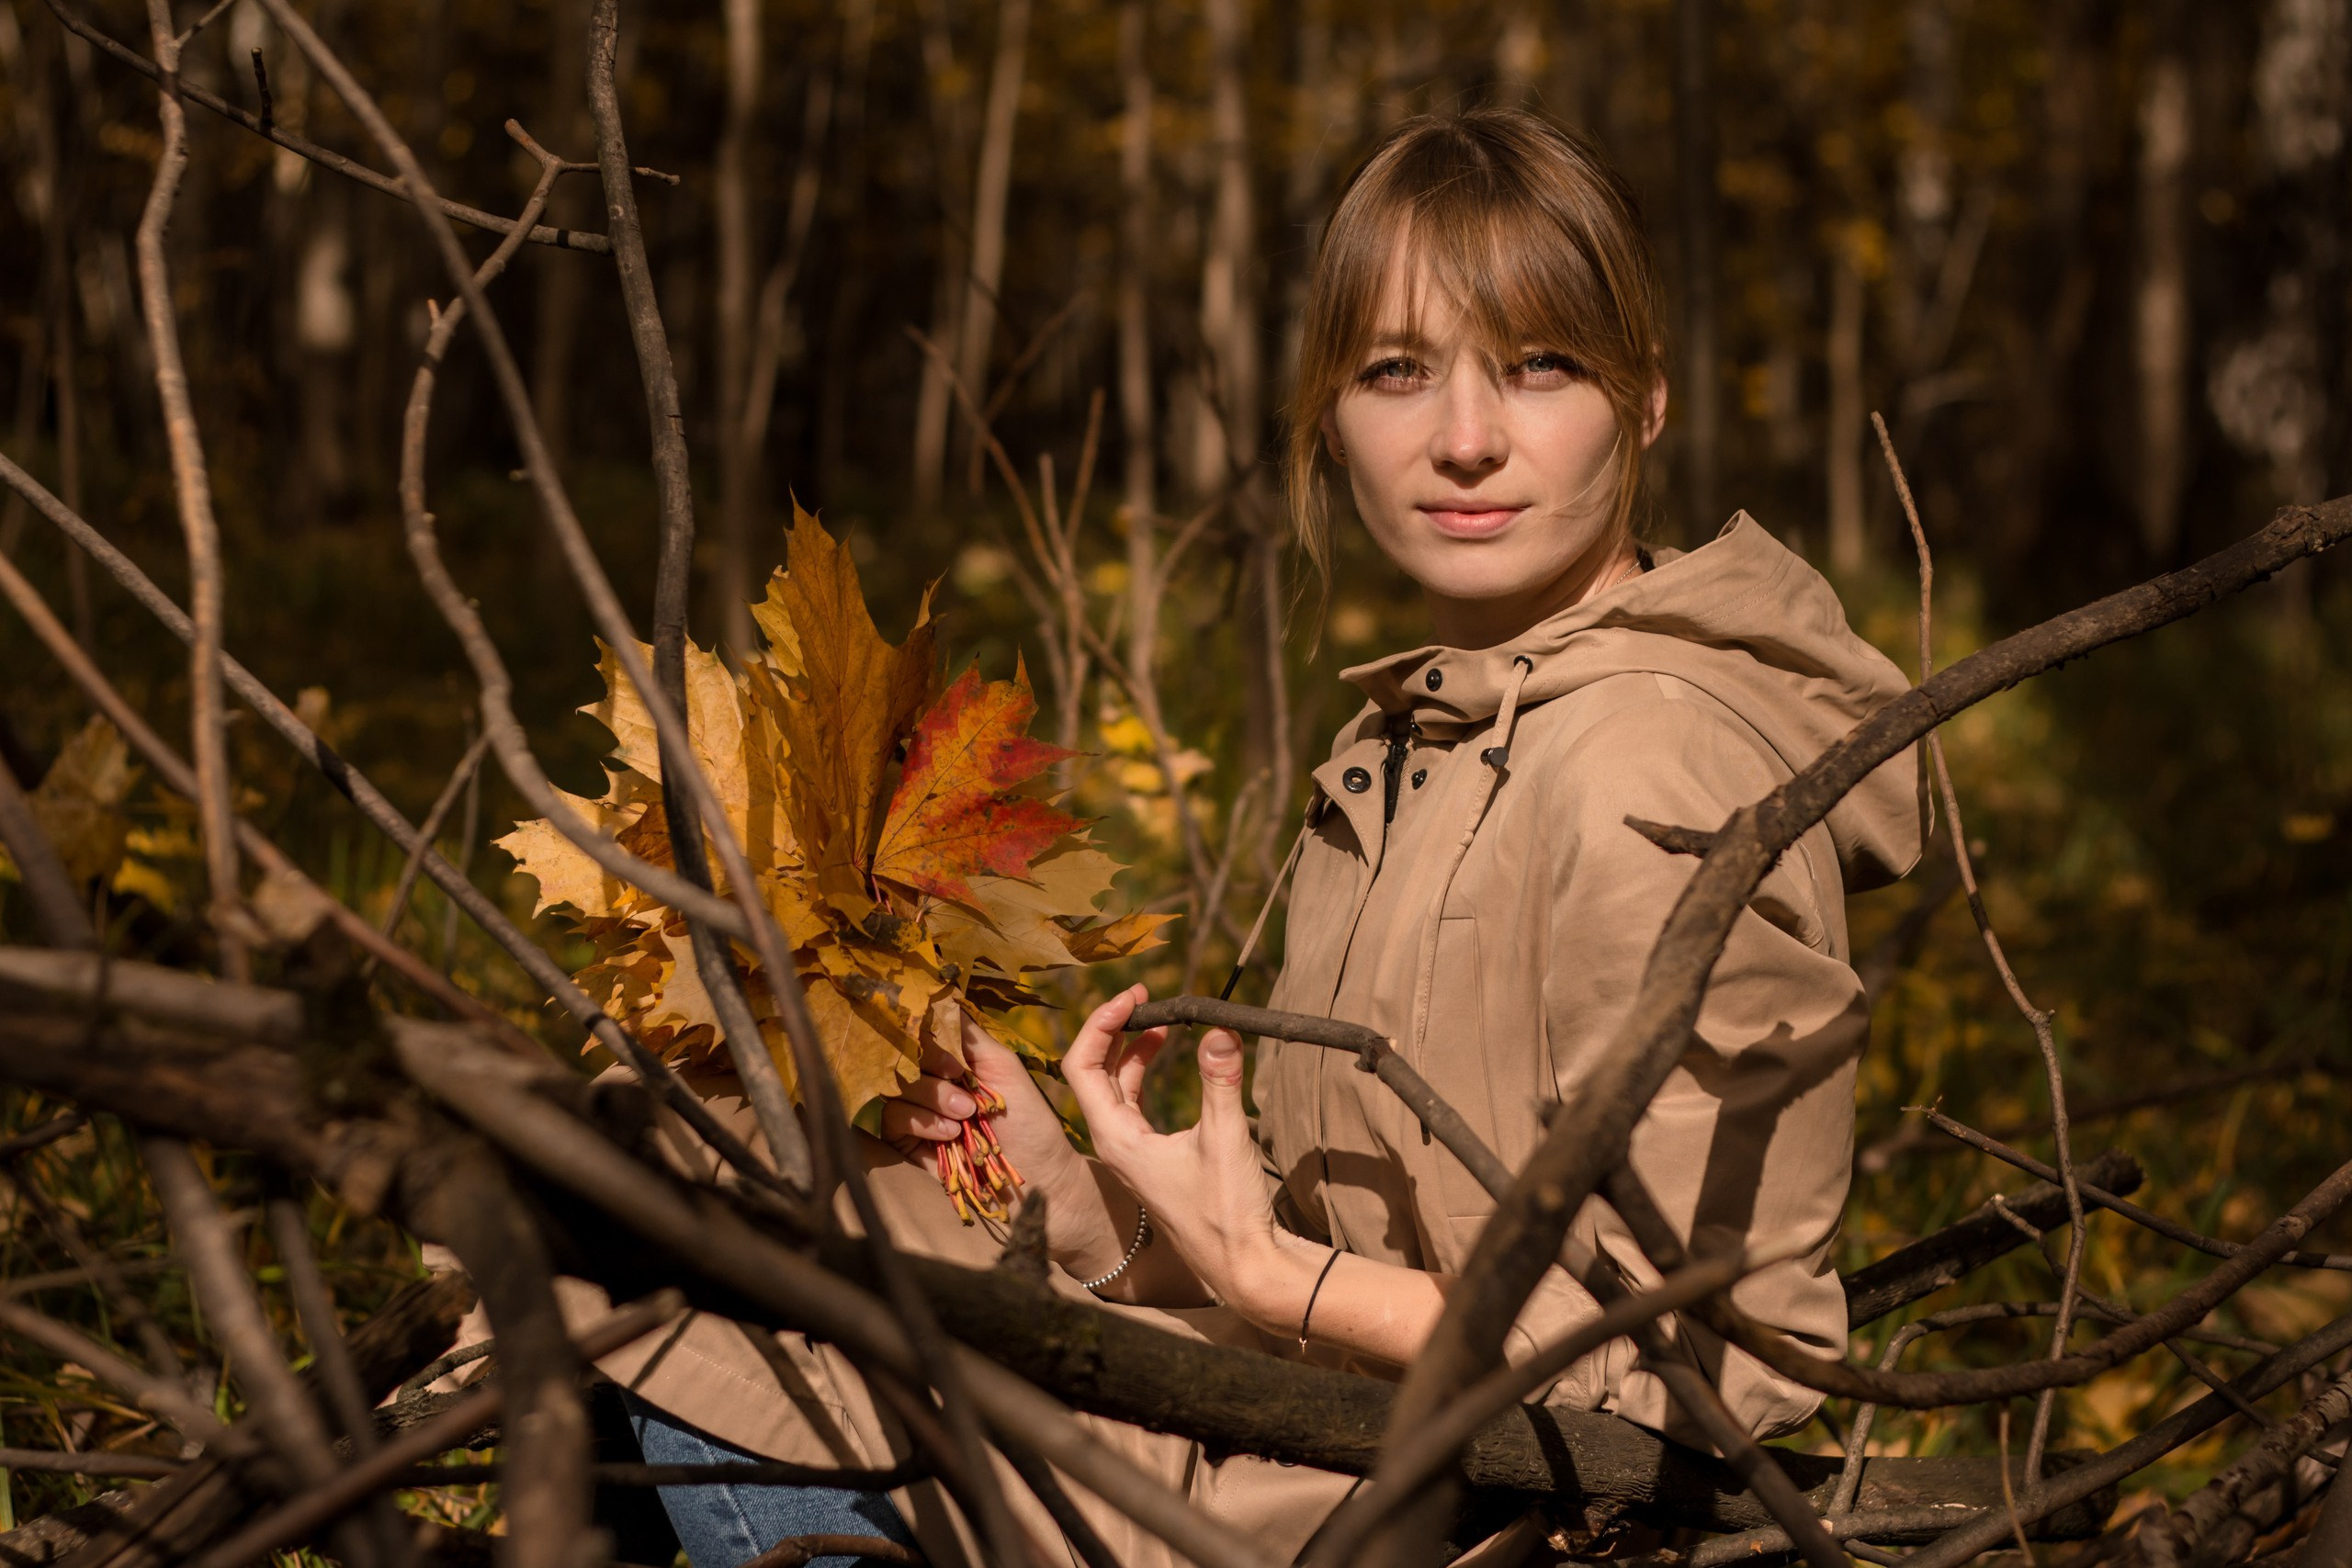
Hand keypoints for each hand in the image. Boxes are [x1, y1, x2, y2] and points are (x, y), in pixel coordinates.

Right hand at [879, 1013, 1105, 1243]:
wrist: (1038, 1179)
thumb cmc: (1029, 1120)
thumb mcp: (1003, 1066)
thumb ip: (967, 1034)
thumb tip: (937, 994)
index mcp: (950, 1056)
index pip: (917, 1030)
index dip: (924, 1034)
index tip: (951, 1054)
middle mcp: (927, 1078)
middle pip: (898, 1055)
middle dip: (929, 1069)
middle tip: (960, 1083)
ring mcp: (915, 1109)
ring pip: (892, 1088)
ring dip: (929, 1097)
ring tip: (964, 1115)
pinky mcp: (905, 1142)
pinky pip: (891, 1121)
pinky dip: (920, 1122)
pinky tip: (949, 1134)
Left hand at [1062, 985, 1297, 1326]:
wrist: (1243, 1267)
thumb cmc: (1227, 1213)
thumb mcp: (1225, 1139)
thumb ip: (1219, 1080)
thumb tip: (1218, 1028)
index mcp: (1115, 1139)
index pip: (1083, 1066)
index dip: (1102, 1023)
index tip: (1136, 996)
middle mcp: (1115, 1144)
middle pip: (1094, 1073)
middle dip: (1115, 1029)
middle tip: (1145, 997)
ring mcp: (1133, 1153)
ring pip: (1116, 1088)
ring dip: (1133, 1050)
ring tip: (1161, 1019)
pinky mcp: (1153, 1159)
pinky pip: (1136, 1105)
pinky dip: (1147, 1074)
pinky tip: (1174, 1057)